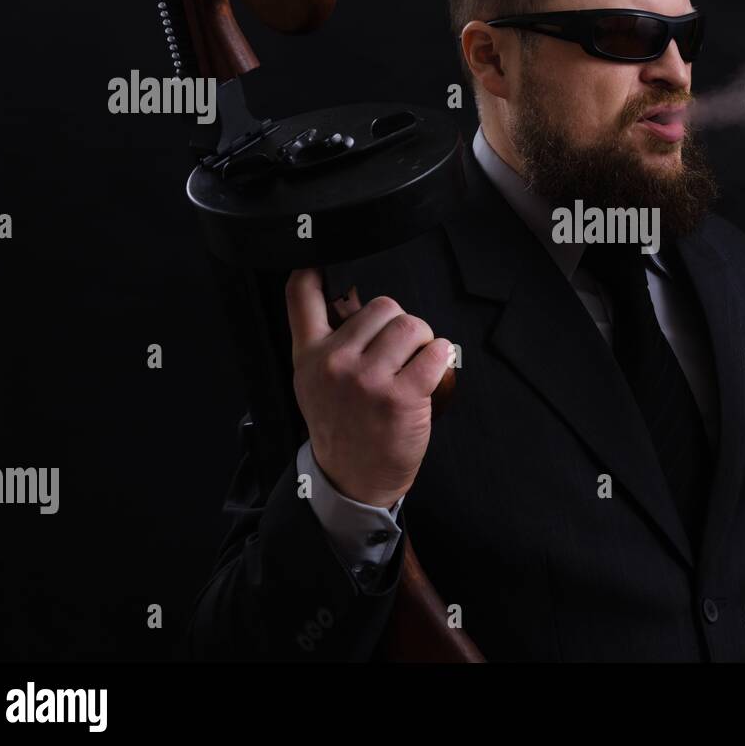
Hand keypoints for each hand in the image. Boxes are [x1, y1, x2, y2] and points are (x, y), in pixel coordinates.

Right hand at [285, 268, 452, 508]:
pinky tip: (433, 371)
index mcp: (309, 355)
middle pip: (383, 305)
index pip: (301, 296)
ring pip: (411, 324)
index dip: (315, 270)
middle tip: (399, 352)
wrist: (352, 481)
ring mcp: (367, 379)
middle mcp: (335, 362)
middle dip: (399, 324)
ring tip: (416, 362)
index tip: (324, 265)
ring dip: (423, 339)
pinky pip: (435, 351)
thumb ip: (328, 342)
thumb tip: (352, 299)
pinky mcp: (401, 396)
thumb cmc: (343, 428)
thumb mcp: (315, 382)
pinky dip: (442, 356)